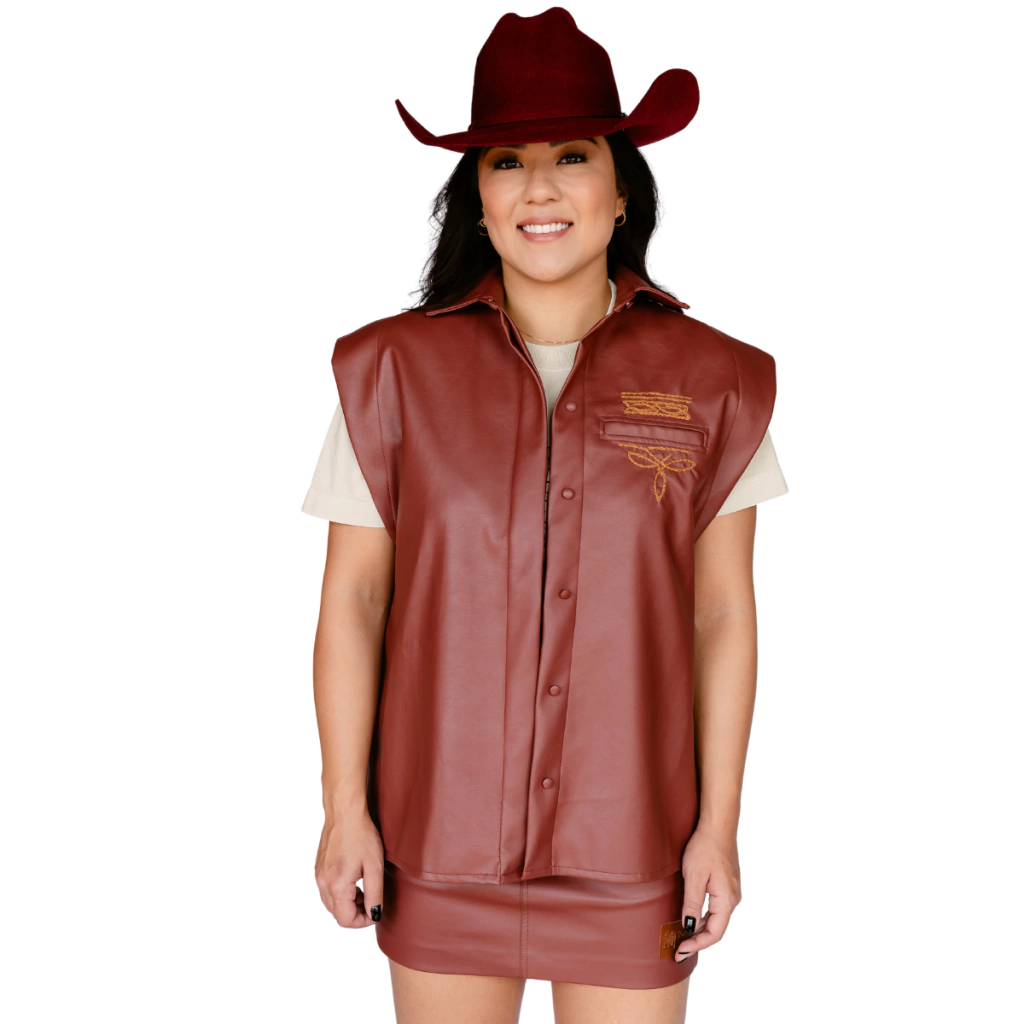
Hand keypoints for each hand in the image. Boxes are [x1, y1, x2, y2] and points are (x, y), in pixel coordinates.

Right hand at [314, 808, 384, 927]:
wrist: (345, 812)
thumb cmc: (361, 835)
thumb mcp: (374, 867)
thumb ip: (375, 895)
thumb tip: (374, 914)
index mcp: (337, 886)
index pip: (345, 920)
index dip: (363, 922)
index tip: (376, 912)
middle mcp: (323, 884)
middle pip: (337, 914)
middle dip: (356, 913)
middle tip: (372, 901)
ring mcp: (319, 875)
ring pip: (331, 903)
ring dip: (348, 904)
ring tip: (364, 890)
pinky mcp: (319, 868)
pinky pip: (327, 890)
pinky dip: (340, 893)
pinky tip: (354, 879)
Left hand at [674, 824, 741, 962]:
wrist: (717, 825)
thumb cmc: (705, 848)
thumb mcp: (694, 876)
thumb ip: (692, 903)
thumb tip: (689, 927)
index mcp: (727, 900)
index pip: (715, 933)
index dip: (697, 945)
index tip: (680, 951)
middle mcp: (733, 898)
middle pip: (716, 928)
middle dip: (697, 940)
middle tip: (677, 948)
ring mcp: (731, 891)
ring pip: (716, 918)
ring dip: (700, 929)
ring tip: (682, 936)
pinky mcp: (726, 884)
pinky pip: (716, 907)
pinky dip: (703, 916)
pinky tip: (691, 916)